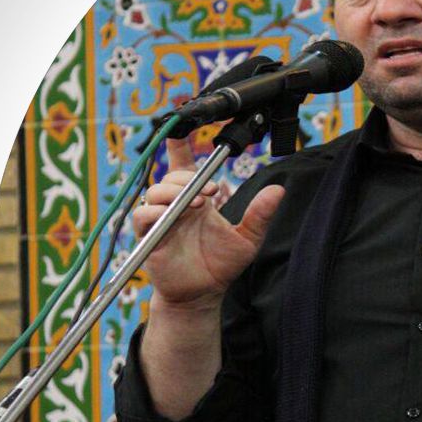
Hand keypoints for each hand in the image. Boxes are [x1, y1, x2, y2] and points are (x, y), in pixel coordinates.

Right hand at [133, 136, 284, 309]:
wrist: (204, 294)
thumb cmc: (221, 265)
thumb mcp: (248, 239)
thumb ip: (259, 214)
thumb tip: (278, 190)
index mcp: (196, 200)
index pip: (184, 166)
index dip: (179, 146)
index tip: (179, 126)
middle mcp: (177, 206)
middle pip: (171, 177)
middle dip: (189, 179)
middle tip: (211, 192)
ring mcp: (161, 220)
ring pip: (154, 191)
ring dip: (175, 192)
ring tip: (199, 204)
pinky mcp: (149, 237)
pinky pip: (143, 216)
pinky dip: (155, 212)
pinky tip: (173, 216)